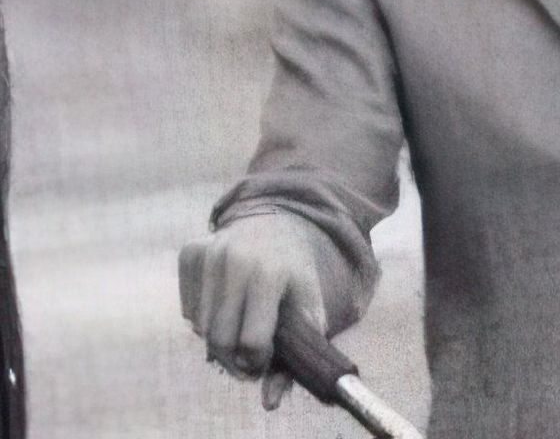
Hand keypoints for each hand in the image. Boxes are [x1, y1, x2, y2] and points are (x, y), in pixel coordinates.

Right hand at [179, 213, 327, 409]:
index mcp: (269, 272)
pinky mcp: (190, 251)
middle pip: (220, 339)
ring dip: (219, 339)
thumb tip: (269, 403)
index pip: (252, 341)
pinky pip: (188, 310)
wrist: (277, 221)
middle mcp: (235, 258)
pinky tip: (225, 303)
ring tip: (240, 326)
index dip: (259, 360)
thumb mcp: (307, 307)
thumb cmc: (295, 272)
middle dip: (234, 359)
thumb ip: (293, 357)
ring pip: (200, 328)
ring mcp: (209, 252)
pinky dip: (203, 318)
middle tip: (248, 356)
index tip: (266, 357)